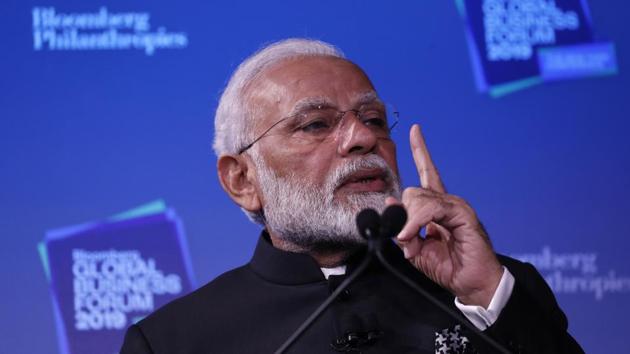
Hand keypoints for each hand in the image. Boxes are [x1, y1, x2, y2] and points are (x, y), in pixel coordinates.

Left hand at [387, 124, 502, 307]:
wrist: (471, 284)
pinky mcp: (463, 214)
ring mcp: (456, 206)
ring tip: (409, 240)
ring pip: (418, 197)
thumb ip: (402, 228)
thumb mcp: (415, 249)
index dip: (420, 151)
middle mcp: (447, 202)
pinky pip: (431, 208)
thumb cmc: (447, 267)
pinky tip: (412, 234)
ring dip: (408, 220)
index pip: (428, 172)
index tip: (415, 130)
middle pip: (412, 191)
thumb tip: (389, 202)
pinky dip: (416, 221)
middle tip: (404, 239)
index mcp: (436, 207)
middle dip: (402, 214)